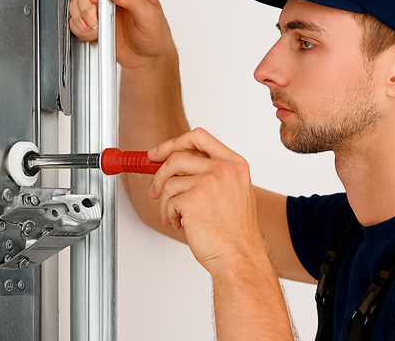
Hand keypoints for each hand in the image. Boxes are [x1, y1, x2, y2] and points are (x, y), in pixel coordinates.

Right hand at [68, 0, 174, 69]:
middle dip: (86, 2)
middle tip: (95, 18)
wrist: (148, 58)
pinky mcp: (94, 20)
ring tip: (96, 28)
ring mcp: (102, 6)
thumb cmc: (154, 36)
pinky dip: (79, 26)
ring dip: (81, 15)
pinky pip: (76, 18)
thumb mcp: (149, 17)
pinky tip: (93, 33)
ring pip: (78, 0)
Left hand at [148, 128, 267, 273]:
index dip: (174, 143)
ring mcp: (209, 183)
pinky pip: (168, 201)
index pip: (199, 137)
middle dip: (159, 173)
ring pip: (169, 181)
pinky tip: (179, 223)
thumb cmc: (235, 231)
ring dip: (165, 201)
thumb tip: (177, 164)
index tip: (158, 153)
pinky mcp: (193, 200)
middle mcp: (224, 169)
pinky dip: (168, 214)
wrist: (240, 256)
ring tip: (173, 215)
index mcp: (235, 164)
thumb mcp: (233, 191)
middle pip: (178, 156)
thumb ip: (211, 173)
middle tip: (154, 188)